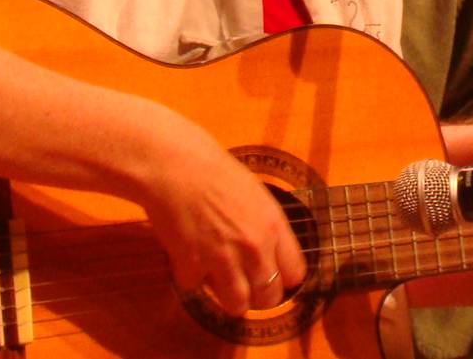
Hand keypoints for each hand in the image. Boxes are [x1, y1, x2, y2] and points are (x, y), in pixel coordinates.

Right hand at [133, 108, 306, 315]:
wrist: (177, 167)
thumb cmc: (216, 174)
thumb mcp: (256, 196)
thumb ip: (266, 227)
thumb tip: (270, 254)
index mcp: (274, 226)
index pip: (295, 273)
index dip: (284, 279)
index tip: (274, 278)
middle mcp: (254, 247)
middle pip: (268, 296)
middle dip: (258, 296)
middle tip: (246, 286)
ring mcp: (224, 259)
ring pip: (237, 305)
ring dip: (229, 298)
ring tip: (220, 283)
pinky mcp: (193, 267)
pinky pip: (196, 288)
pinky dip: (191, 277)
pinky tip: (187, 257)